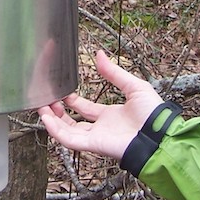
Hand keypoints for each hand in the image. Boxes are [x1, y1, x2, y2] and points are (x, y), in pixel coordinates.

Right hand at [38, 50, 165, 159]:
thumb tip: (99, 54)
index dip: (70, 99)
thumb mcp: (133, 86)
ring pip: (66, 131)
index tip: (59, 89)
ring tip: (40, 106)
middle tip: (45, 100)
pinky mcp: (93, 145)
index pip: (85, 108)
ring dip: (52, 120)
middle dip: (57, 111)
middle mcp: (101, 128)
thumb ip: (114, 73)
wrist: (160, 135)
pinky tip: (46, 118)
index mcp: (110, 116)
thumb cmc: (153, 114)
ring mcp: (96, 138)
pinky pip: (69, 140)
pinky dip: (56, 131)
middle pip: (72, 122)